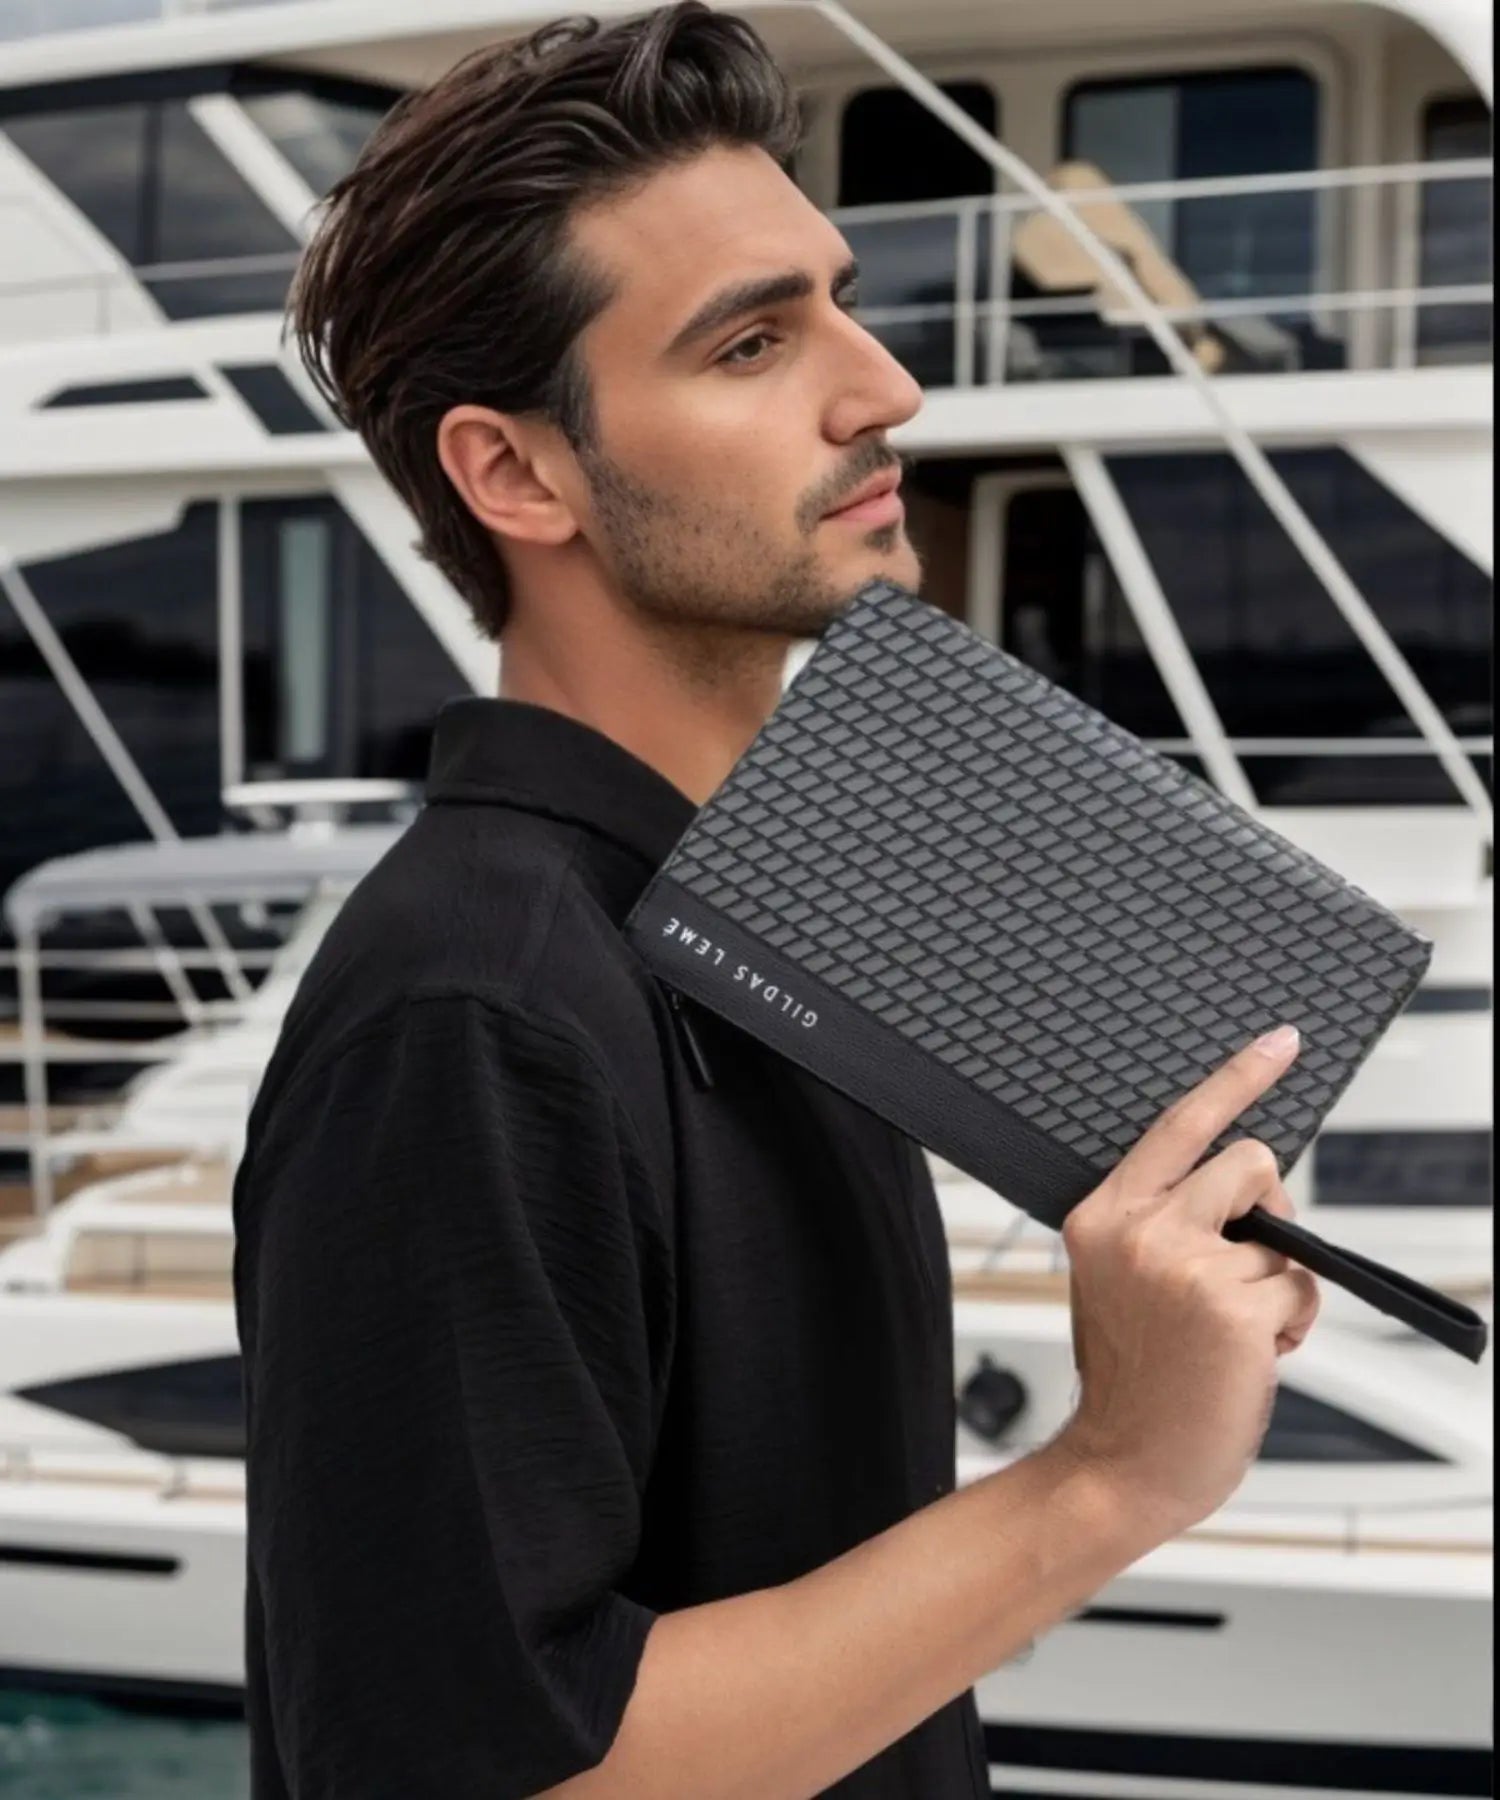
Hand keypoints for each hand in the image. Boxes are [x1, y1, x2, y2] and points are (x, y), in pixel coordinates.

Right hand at [1054, 1026, 1321, 1538]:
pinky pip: (1297, 1289)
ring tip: (1230, 1332)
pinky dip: (1289, 1324)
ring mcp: (1185, 1265)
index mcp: (1102, 1214)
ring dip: (1275, 1285)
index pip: (1181, 1124)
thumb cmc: (1131, 1378)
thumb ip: (1163, 1222)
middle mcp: (1139, 1229)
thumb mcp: (1118, 1278)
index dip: (1238, 1077)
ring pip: (1280, 1237)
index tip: (1281, 1042)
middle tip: (1243, 1264)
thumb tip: (1248, 1190)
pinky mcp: (1233, 1306)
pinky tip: (1247, 1357)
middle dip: (1267, 1209)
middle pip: (1249, 1163)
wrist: (1120, 1463)